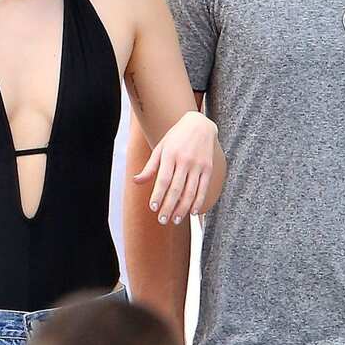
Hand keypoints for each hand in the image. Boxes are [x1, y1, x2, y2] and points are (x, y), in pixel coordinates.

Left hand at [133, 111, 217, 225]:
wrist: (200, 124)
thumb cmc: (176, 137)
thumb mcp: (160, 148)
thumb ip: (150, 167)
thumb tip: (136, 181)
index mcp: (170, 155)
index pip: (163, 179)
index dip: (158, 194)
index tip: (153, 208)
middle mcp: (185, 160)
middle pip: (176, 188)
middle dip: (169, 206)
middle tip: (162, 220)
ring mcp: (198, 165)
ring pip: (190, 191)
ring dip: (183, 208)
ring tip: (175, 220)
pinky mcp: (208, 168)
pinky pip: (203, 188)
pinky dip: (198, 201)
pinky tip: (193, 212)